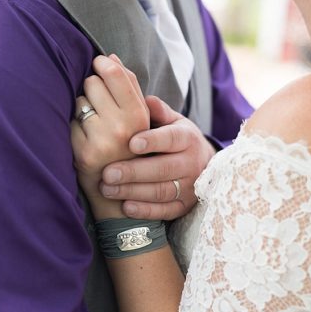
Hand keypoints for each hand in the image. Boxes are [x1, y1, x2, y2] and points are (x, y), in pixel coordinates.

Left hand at [71, 55, 149, 212]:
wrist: (123, 193)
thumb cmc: (131, 149)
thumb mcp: (141, 119)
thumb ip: (129, 87)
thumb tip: (111, 57)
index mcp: (140, 118)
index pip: (117, 75)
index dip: (104, 64)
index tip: (99, 62)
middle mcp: (121, 129)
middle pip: (93, 83)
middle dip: (93, 88)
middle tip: (100, 106)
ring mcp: (100, 142)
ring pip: (78, 100)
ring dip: (82, 107)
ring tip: (94, 124)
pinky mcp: (81, 154)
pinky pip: (68, 121)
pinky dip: (72, 126)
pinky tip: (83, 138)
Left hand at [98, 95, 214, 219]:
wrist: (203, 165)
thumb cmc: (176, 138)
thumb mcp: (172, 121)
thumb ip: (157, 111)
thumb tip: (145, 100)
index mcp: (187, 138)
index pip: (171, 138)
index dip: (153, 141)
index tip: (131, 142)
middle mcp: (191, 164)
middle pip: (163, 169)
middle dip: (134, 172)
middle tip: (107, 173)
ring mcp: (189, 188)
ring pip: (161, 192)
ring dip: (132, 191)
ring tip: (107, 188)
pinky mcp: (184, 207)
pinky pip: (165, 212)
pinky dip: (145, 211)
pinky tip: (125, 207)